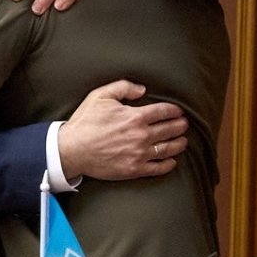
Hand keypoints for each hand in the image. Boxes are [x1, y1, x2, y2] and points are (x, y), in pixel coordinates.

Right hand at [57, 80, 188, 180]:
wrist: (72, 149)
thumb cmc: (85, 121)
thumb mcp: (100, 95)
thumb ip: (123, 87)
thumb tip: (142, 89)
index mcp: (135, 117)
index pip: (163, 112)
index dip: (174, 111)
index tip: (179, 111)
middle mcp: (141, 136)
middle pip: (169, 130)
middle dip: (180, 126)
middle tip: (185, 124)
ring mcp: (139, 154)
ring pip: (167, 149)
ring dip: (178, 144)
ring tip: (183, 141)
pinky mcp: (133, 169)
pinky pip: (157, 168)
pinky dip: (168, 164)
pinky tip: (172, 161)